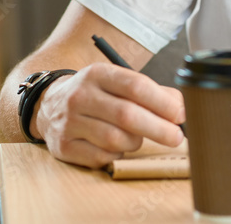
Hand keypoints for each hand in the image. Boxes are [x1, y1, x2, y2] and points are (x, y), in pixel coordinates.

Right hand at [36, 63, 185, 167]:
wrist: (49, 105)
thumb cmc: (96, 95)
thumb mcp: (117, 83)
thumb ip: (150, 92)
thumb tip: (181, 108)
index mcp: (97, 73)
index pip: (136, 86)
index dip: (163, 102)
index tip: (181, 115)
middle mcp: (80, 95)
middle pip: (128, 115)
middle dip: (159, 129)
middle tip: (176, 137)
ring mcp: (69, 122)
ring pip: (116, 139)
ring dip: (136, 143)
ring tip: (138, 138)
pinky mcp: (64, 146)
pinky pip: (102, 157)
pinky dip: (117, 155)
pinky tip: (116, 147)